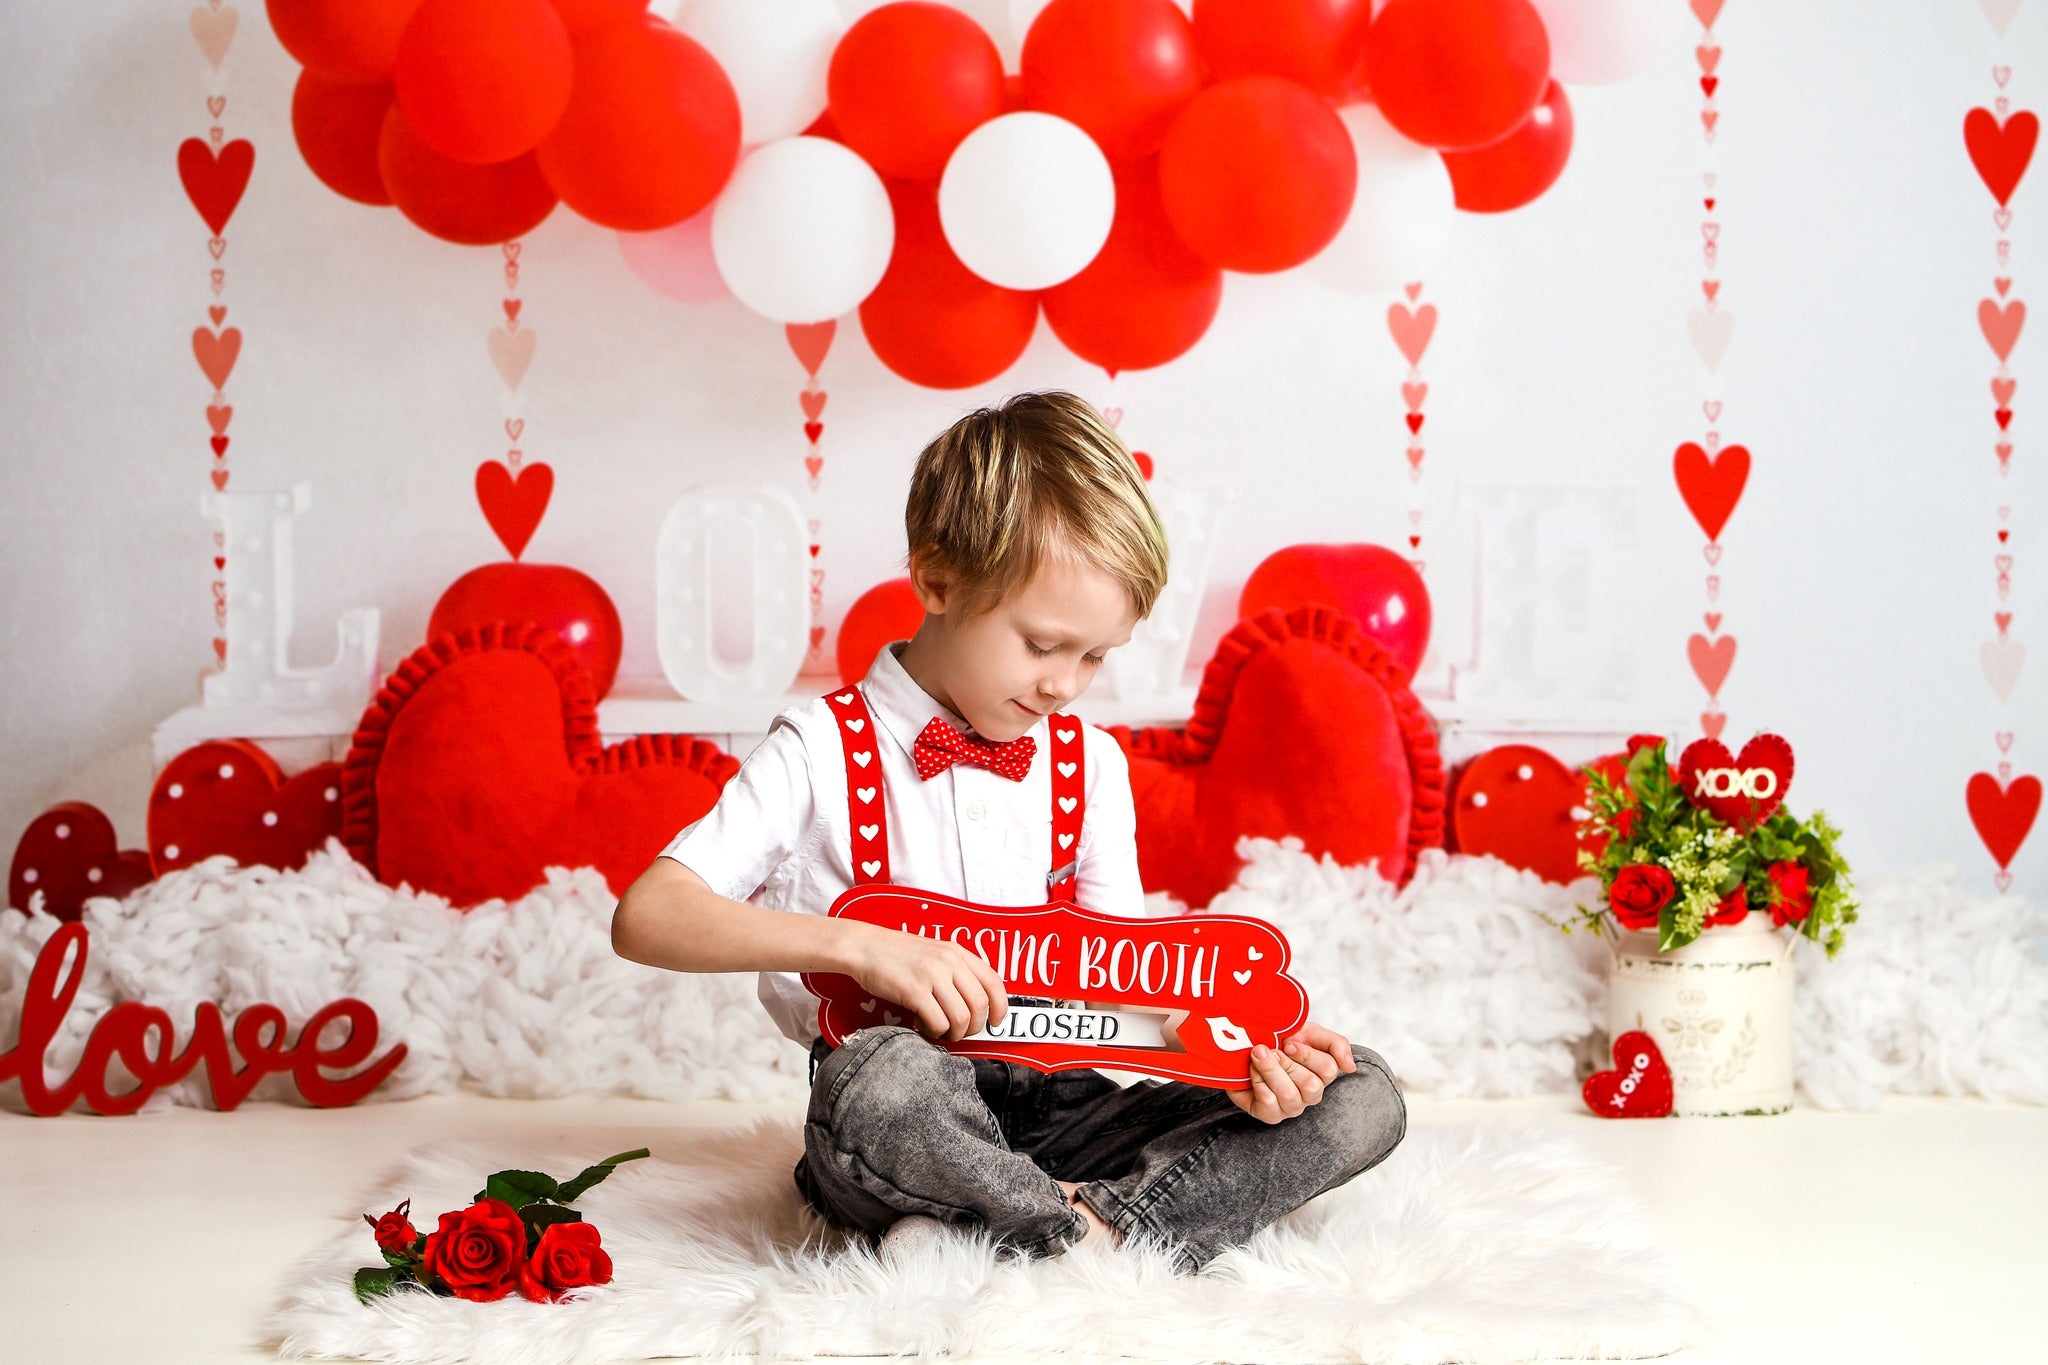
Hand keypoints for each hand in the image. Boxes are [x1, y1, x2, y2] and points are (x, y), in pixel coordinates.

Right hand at [845, 923, 1008, 1042]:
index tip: (995, 1022)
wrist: (864, 946)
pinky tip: (922, 1025)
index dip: (1000, 1007)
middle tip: (960, 1032)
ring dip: (953, 1033)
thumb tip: (974, 1002)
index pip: (994, 982)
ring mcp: (932, 975)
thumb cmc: (895, 953)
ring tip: (939, 1030)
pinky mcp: (914, 991)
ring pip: (961, 1018)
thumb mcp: (933, 953)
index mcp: (957, 952)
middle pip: (980, 1005)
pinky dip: (934, 1032)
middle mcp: (949, 962)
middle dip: (974, 1027)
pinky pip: (938, 1023)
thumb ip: (955, 971)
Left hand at [1225, 1019, 1357, 1124]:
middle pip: (1310, 1085)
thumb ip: (1336, 1044)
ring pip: (1290, 1095)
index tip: (1289, 1043)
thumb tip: (1351, 1067)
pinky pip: (1268, 1102)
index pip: (1328, 1070)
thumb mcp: (1311, 1032)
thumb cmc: (1282, 1040)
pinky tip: (1252, 1071)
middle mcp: (1311, 1095)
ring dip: (1270, 1070)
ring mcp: (1291, 1108)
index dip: (1306, 1055)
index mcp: (1323, 1075)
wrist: (1247, 1044)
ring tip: (1258, 1055)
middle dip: (1286, 1063)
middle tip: (1271, 1050)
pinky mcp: (1270, 1115)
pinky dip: (1258, 1081)